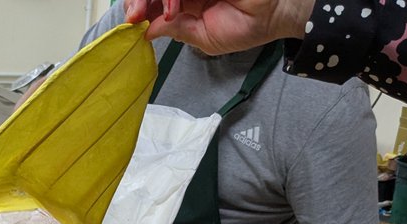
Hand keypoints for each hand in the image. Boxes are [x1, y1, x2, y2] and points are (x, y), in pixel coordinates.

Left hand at [124, 0, 312, 55]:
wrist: (274, 14)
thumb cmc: (245, 27)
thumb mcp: (203, 37)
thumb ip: (176, 31)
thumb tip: (146, 30)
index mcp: (185, 1)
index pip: (154, 0)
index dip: (139, 6)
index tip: (132, 20)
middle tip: (135, 14)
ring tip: (169, 12)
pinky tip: (177, 5)